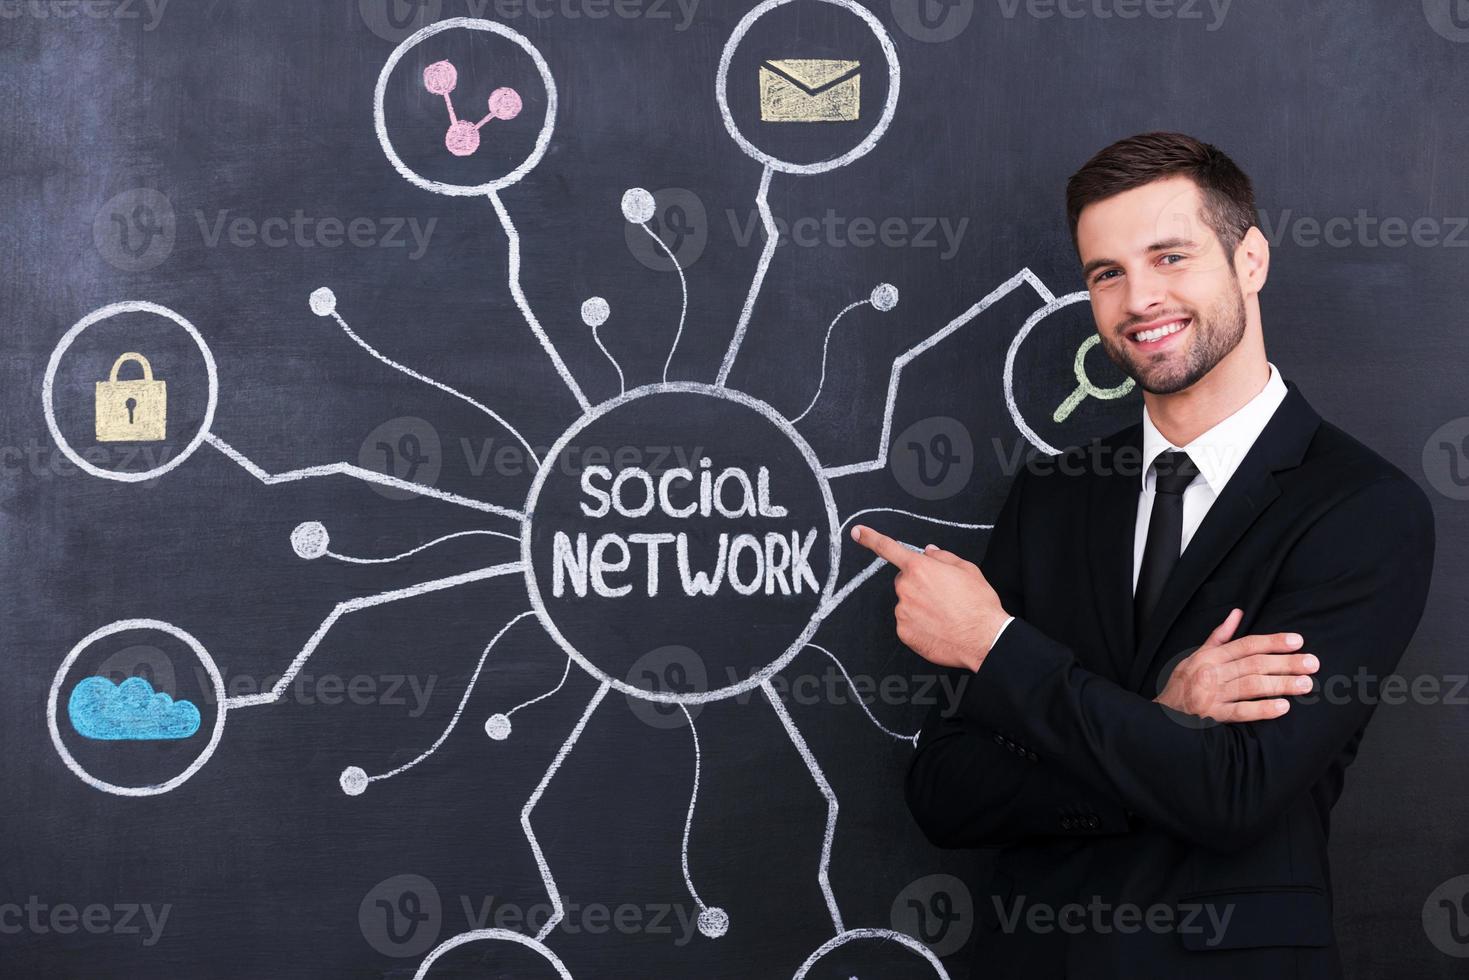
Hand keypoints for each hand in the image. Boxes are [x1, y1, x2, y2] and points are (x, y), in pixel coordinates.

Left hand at [850, 524, 1008, 671]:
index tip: (857, 532)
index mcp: (920, 568)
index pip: (888, 548)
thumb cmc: (978, 604)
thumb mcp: (967, 570)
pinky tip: (938, 627)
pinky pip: (907, 623)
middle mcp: (906, 588)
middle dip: (918, 584)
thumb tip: (929, 552)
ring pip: (906, 603)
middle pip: (904, 581)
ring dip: (919, 606)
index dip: (870, 538)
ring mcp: (903, 611)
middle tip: (942, 596)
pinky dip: (919, 625)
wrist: (984, 639)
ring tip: (944, 614)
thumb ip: (943, 557)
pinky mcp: (904, 632)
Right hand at [1155, 608, 1318, 721]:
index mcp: (1210, 656)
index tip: (1297, 641)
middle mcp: (1211, 672)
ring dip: (1280, 684)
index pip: (1246, 644)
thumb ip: (1219, 636)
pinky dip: (1262, 709)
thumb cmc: (1182, 683)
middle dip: (1285, 663)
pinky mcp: (1211, 715)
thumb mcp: (1196, 655)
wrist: (1161, 716)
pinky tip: (1283, 707)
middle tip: (1312, 663)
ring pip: (1251, 685)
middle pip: (1254, 664)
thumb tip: (1237, 613)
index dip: (1273, 641)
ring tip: (1305, 684)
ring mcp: (1211, 694)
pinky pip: (1240, 712)